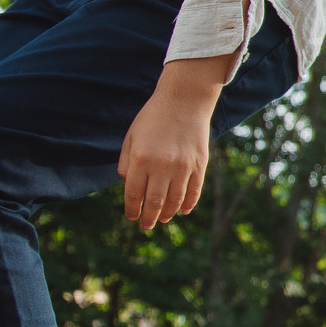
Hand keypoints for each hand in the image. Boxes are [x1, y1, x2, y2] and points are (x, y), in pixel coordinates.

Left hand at [118, 56, 229, 229]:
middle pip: (154, 202)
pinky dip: (188, 204)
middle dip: (148, 218)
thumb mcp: (131, 137)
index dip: (131, 208)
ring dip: (167, 213)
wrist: (184, 101)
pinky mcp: (199, 165)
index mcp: (141, 159)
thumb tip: (126, 183)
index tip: (131, 216)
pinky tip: (182, 210)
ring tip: (162, 219)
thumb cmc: (153, 117)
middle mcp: (162, 166)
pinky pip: (194, 191)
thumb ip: (126, 162)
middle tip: (146, 225)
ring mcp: (182, 167)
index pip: (133, 193)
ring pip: (174, 200)